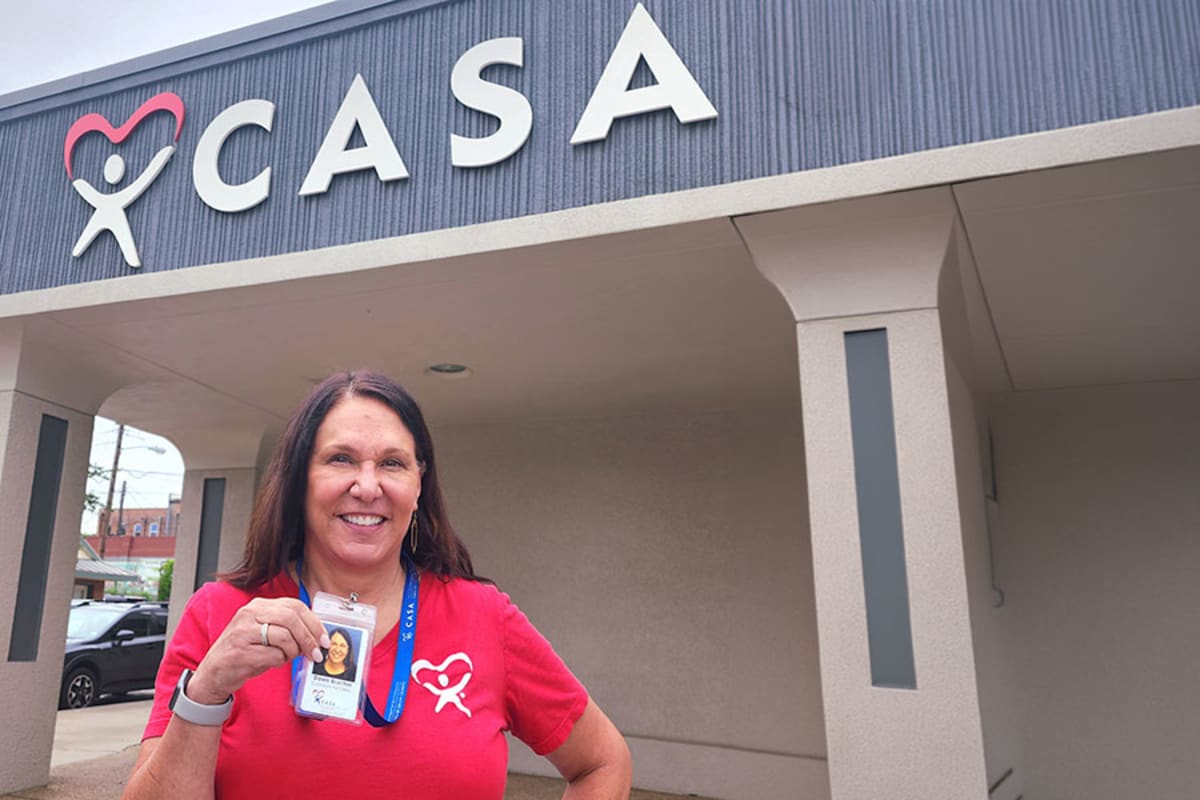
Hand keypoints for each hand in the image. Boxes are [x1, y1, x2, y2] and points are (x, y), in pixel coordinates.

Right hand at [186, 597, 329, 704]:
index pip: (295, 606)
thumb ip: (287, 627)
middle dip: (309, 638)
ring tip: (288, 658)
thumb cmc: (245, 653)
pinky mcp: (240, 652)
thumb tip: (318, 634)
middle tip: (316, 653)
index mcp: (259, 605)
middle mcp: (249, 614)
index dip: (314, 623)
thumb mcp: (265, 632)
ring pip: (285, 637)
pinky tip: (271, 663)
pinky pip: (274, 655)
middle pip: (292, 618)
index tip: (324, 639)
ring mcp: (243, 632)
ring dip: (293, 652)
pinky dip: (279, 662)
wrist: (214, 674)